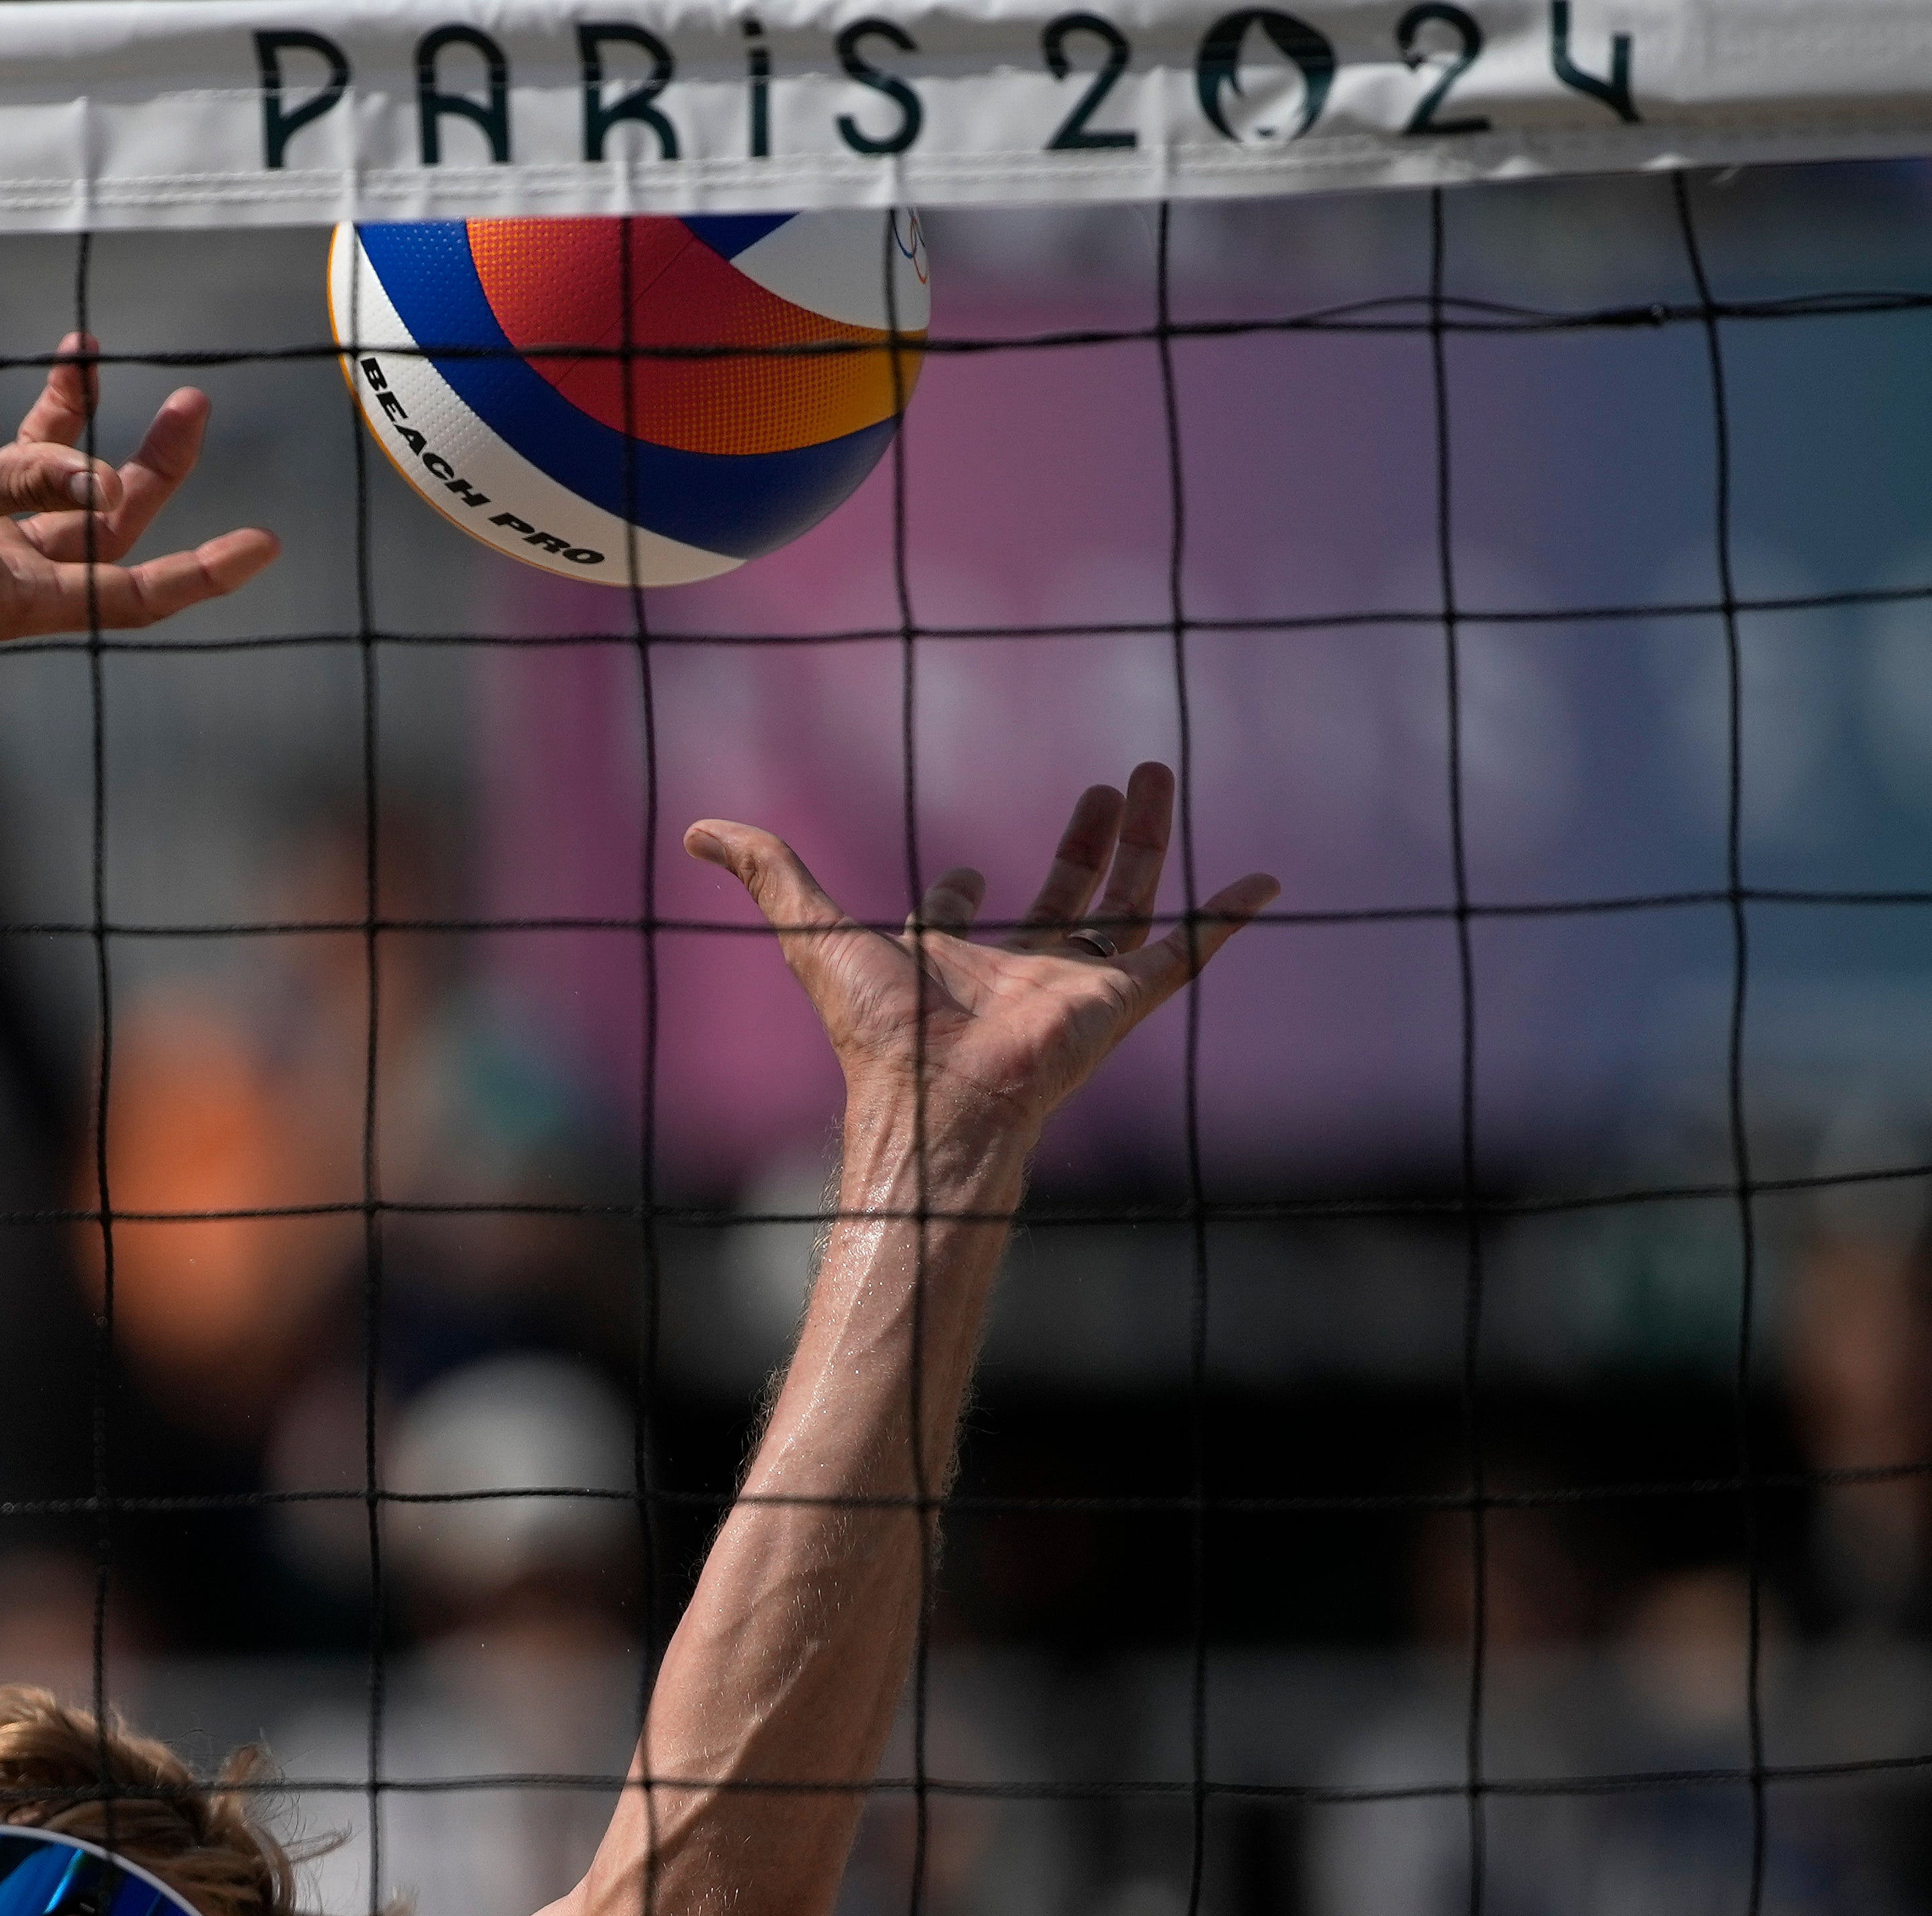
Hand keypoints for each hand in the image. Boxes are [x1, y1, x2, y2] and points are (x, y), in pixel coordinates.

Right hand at [0, 337, 278, 644]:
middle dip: (153, 461)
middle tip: (195, 400)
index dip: (200, 570)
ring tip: (85, 347)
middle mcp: (1, 570)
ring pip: (50, 472)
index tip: (265, 543)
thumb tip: (97, 473)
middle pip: (108, 519)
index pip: (130, 593)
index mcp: (14, 601)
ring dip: (74, 414)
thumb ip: (15, 480)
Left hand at [688, 764, 1277, 1153]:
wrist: (939, 1099)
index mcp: (946, 964)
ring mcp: (1072, 987)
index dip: (958, 895)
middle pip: (1062, 893)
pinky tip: (1265, 882)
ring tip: (1158, 770)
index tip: (962, 873)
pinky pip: (1186, 953)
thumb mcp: (812, 930)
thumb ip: (766, 874)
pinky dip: (1226, 919)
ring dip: (1144, 841)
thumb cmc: (876, 1029)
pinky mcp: (1119, 1002)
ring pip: (1124, 901)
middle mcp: (1013, 974)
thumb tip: (696, 826)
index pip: (958, 920)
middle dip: (1086, 839)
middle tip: (1109, 783)